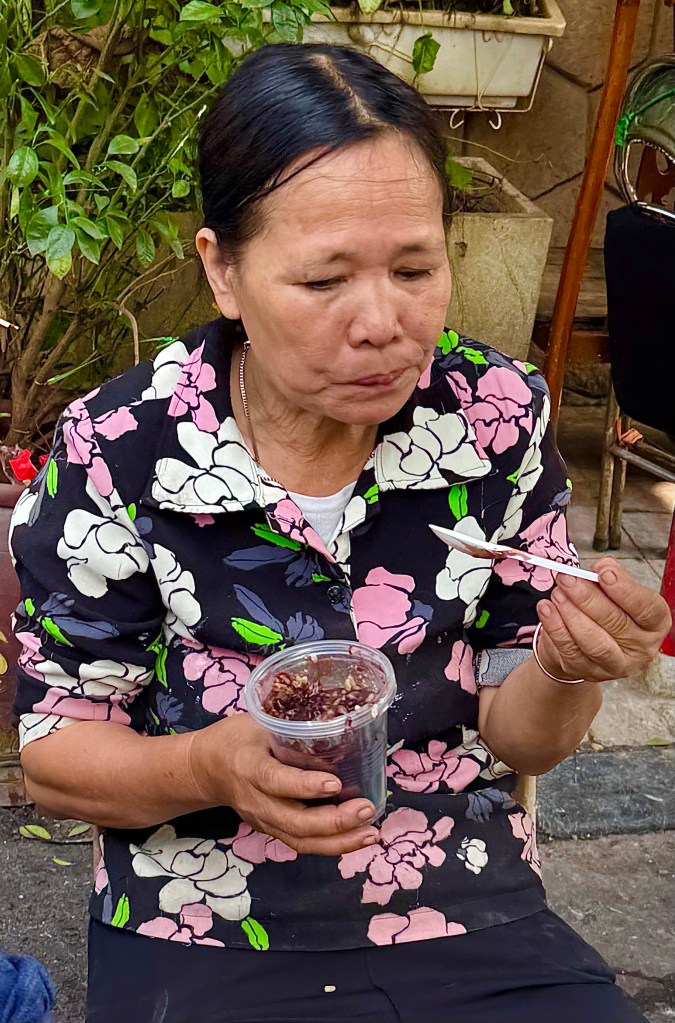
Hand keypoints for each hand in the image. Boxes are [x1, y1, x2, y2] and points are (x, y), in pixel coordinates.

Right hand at [187, 713, 378, 855]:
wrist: (206, 769)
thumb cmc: (236, 738)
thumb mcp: (258, 723)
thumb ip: (290, 727)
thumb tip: (337, 724)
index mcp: (248, 766)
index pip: (275, 781)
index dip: (304, 786)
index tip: (335, 784)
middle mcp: (254, 800)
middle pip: (293, 821)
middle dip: (333, 822)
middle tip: (367, 810)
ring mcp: (262, 820)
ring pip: (300, 840)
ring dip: (339, 841)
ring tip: (371, 832)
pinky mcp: (271, 830)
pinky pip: (302, 843)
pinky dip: (332, 845)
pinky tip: (358, 837)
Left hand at [535, 557, 671, 682]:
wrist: (584, 641)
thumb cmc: (606, 610)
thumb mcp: (614, 591)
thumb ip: (611, 578)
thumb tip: (601, 567)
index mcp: (654, 624)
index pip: (647, 609)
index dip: (626, 590)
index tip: (604, 573)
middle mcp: (640, 648)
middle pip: (616, 623)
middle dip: (588, 597)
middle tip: (568, 578)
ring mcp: (614, 664)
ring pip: (593, 641)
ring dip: (571, 614)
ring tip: (557, 593)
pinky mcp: (587, 671)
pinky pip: (569, 650)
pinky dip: (555, 628)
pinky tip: (546, 609)